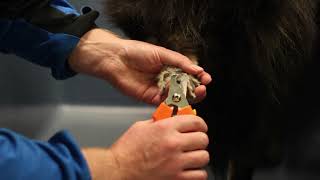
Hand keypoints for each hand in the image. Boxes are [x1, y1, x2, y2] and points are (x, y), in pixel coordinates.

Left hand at [68, 28, 211, 103]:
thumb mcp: (162, 53)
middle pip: (186, 88)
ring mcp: (159, 90)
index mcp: (170, 67)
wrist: (116, 59)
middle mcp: (166, 79)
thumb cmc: (136, 52)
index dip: (198, 77)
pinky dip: (174, 102)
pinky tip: (180, 98)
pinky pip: (165, 102)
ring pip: (177, 97)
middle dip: (196, 89)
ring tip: (196, 92)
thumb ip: (180, 62)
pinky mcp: (151, 98)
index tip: (206, 78)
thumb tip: (198, 69)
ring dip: (188, 96)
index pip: (189, 75)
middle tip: (202, 88)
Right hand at [82, 115, 209, 179]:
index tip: (200, 127)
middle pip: (203, 139)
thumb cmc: (126, 151)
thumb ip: (160, 122)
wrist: (118, 170)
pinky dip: (197, 173)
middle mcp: (173, 144)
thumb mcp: (141, 127)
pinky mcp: (176, 178)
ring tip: (191, 156)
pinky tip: (189, 169)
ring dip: (198, 156)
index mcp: (165, 128)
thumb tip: (173, 119)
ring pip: (204, 157)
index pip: (195, 121)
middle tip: (194, 141)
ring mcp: (176, 162)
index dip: (200, 124)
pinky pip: (200, 175)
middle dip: (199, 139)